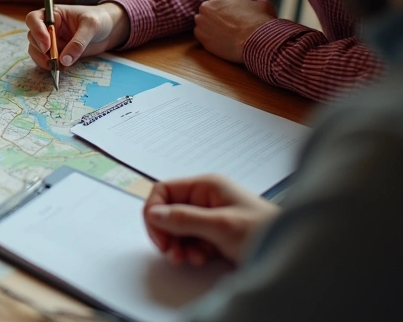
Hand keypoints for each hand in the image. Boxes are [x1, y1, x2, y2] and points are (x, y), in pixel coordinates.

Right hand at [25, 3, 129, 69]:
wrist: (111, 29)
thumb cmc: (100, 19)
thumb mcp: (91, 26)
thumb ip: (78, 42)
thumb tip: (64, 60)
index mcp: (54, 14)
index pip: (34, 19)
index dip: (36, 31)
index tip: (46, 45)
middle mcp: (49, 27)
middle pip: (32, 37)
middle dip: (40, 49)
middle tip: (53, 60)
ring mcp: (52, 41)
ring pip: (36, 50)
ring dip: (42, 59)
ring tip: (56, 66)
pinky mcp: (58, 53)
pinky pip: (46, 60)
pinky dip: (49, 66)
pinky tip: (60, 68)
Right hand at [143, 174, 278, 267]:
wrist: (292, 254)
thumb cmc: (263, 231)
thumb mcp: (220, 225)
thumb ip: (184, 219)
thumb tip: (153, 214)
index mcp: (206, 186)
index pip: (164, 191)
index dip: (155, 212)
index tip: (159, 235)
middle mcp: (205, 198)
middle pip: (168, 211)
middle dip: (166, 233)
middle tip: (171, 253)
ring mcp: (210, 217)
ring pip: (177, 229)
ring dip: (178, 245)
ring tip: (187, 259)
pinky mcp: (215, 235)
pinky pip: (190, 241)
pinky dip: (191, 252)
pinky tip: (201, 259)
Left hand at [193, 0, 276, 63]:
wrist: (255, 39)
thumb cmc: (261, 21)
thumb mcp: (262, 5)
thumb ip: (252, 4)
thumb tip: (255, 7)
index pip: (221, 2)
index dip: (227, 11)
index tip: (233, 18)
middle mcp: (208, 6)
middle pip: (209, 12)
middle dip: (216, 18)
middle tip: (227, 28)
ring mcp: (201, 21)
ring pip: (203, 23)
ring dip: (210, 28)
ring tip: (224, 36)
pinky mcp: (200, 35)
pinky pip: (201, 36)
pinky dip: (209, 39)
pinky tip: (220, 42)